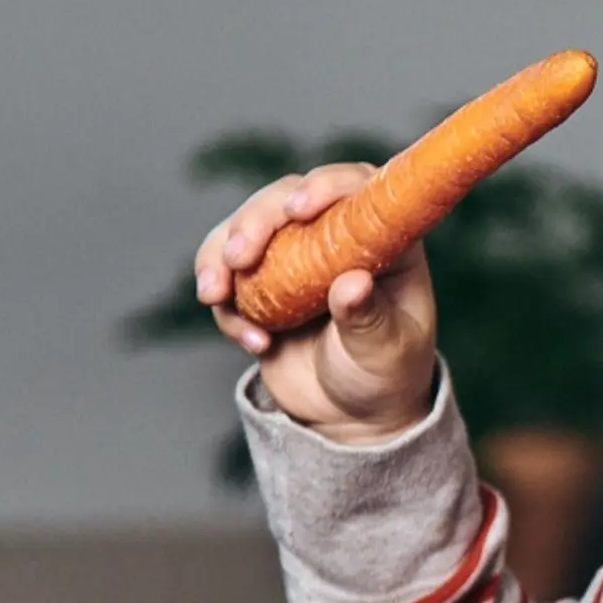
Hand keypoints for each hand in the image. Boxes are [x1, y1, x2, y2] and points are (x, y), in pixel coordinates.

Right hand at [193, 162, 439, 442]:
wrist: (352, 416)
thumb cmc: (385, 375)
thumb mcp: (386, 350)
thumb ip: (369, 317)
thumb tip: (352, 283)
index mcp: (382, 236)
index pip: (353, 187)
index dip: (324, 187)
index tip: (299, 209)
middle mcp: (332, 235)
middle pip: (282, 200)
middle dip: (253, 222)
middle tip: (238, 259)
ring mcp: (290, 257)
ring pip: (241, 231)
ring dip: (219, 256)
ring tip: (215, 296)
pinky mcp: (257, 284)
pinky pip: (224, 276)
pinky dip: (225, 305)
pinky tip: (254, 343)